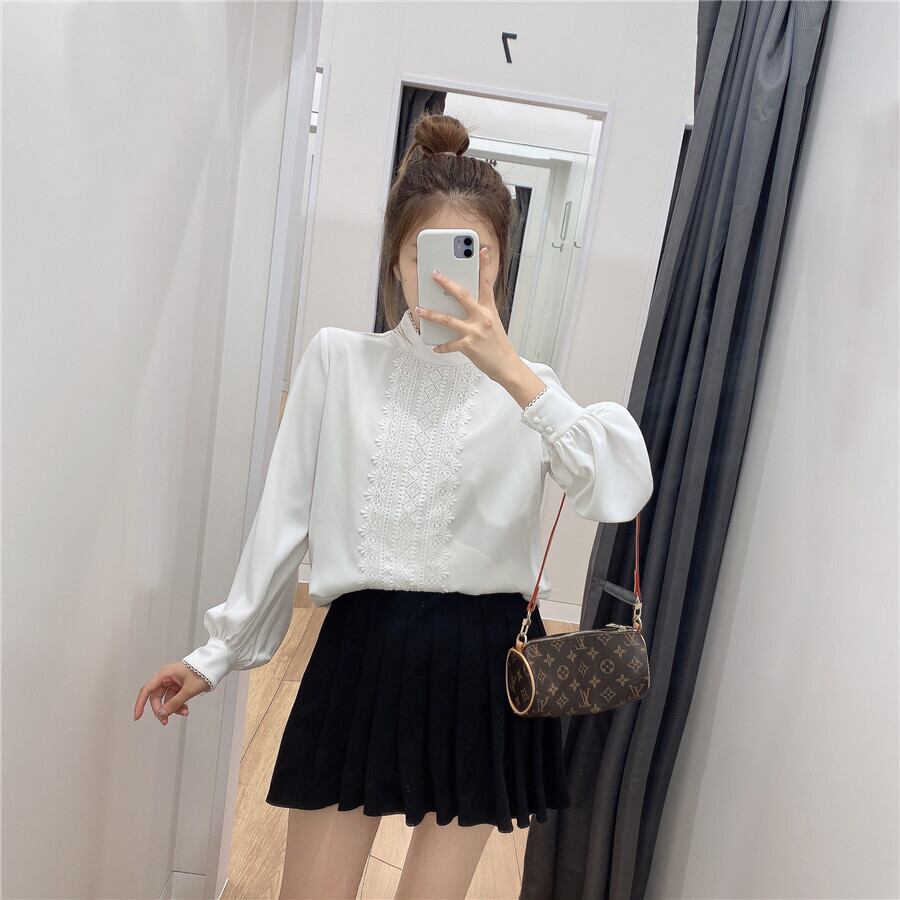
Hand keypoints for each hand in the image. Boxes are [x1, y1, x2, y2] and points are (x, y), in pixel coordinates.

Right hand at [133, 662, 210, 725]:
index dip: (140, 704)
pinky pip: (174, 698)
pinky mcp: (179, 686)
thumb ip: (174, 703)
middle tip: (166, 721)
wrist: (215, 665)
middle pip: (156, 697)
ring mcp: (173, 682)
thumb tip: (162, 714)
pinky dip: (179, 705)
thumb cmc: (202, 672)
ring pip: (166, 700)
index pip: (147, 690)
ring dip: (173, 708)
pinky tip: (186, 709)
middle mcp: (166, 677)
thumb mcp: (188, 690)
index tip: (137, 717)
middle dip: (161, 710)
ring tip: (185, 712)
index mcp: (165, 674)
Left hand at [417, 247, 520, 382]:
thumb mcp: (493, 323)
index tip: (482, 250)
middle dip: (446, 283)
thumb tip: (461, 306)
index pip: (487, 283)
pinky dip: (441, 346)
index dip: (485, 265)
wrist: (506, 366)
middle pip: (462, 295)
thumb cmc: (498, 345)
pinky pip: (450, 344)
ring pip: (448, 319)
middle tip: (435, 274)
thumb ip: (479, 313)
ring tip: (419, 310)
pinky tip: (435, 347)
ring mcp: (475, 331)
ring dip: (431, 314)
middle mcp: (483, 317)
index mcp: (489, 310)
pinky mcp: (469, 346)